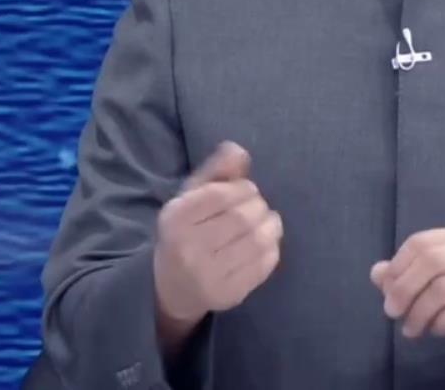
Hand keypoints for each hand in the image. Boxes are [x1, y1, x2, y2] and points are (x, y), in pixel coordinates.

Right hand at [153, 142, 282, 326]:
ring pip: (257, 241)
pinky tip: (265, 243)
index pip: (221, 194)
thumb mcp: (191, 197)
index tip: (245, 190)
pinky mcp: (228, 295)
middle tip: (257, 207)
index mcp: (175, 219)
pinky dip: (272, 248)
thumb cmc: (186, 231)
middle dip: (258, 206)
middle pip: (242, 218)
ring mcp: (208, 276)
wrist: (172, 287)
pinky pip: (264, 265)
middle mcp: (188, 249)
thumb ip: (215, 171)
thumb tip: (238, 150)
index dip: (242, 188)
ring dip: (271, 225)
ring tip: (266, 222)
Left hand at [369, 227, 444, 363]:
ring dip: (420, 313)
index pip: (420, 242)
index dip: (398, 267)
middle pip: (431, 261)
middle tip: (391, 313)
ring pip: (444, 288)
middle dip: (404, 289)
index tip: (385, 292)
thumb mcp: (436, 284)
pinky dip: (442, 323)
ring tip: (411, 330)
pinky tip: (437, 330)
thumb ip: (406, 277)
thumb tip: (376, 273)